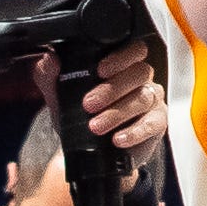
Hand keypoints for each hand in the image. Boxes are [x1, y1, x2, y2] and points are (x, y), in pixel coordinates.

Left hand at [33, 42, 166, 172]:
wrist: (93, 154)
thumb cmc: (82, 119)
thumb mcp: (61, 99)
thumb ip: (51, 77)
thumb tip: (49, 60)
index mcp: (122, 66)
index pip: (133, 50)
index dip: (120, 57)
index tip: (100, 70)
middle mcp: (141, 80)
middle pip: (139, 73)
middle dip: (112, 89)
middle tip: (89, 104)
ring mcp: (152, 100)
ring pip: (142, 98)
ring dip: (117, 113)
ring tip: (96, 126)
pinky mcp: (157, 123)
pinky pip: (152, 123)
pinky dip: (135, 131)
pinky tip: (118, 139)